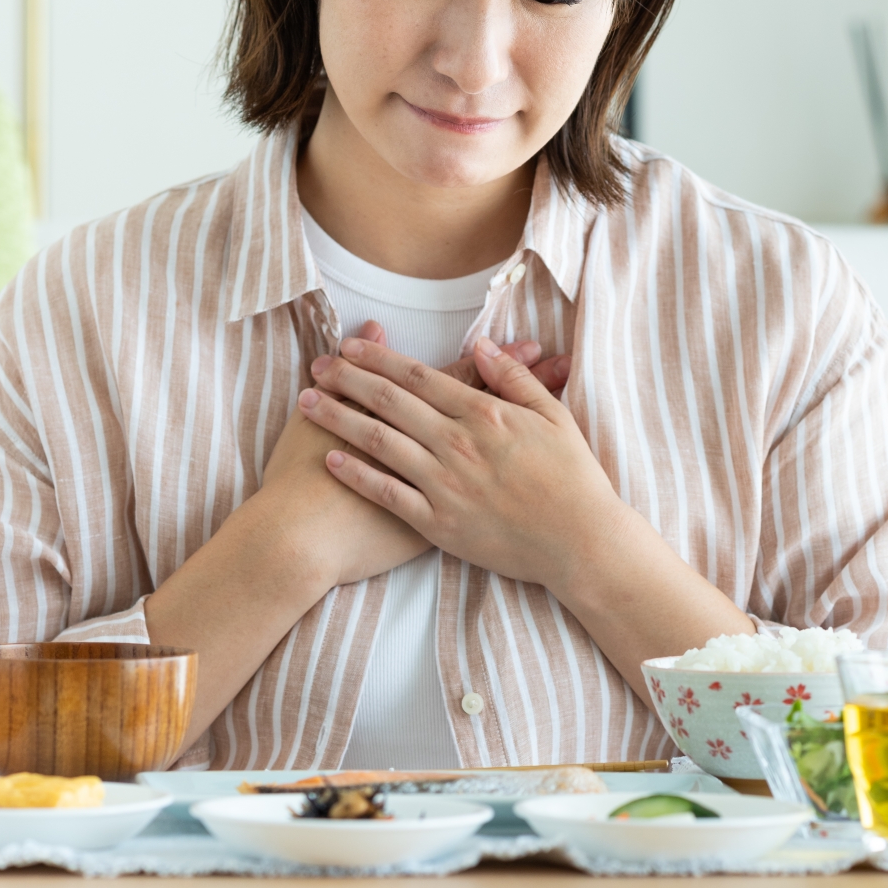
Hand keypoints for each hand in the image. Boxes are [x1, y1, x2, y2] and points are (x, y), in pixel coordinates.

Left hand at [297, 335, 621, 591]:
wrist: (580, 543)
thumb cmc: (573, 480)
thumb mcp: (553, 417)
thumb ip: (515, 380)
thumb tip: (483, 346)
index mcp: (484, 414)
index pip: (418, 377)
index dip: (379, 358)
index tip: (350, 344)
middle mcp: (457, 444)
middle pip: (389, 402)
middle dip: (347, 379)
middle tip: (315, 364)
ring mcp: (445, 485)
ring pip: (379, 442)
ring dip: (338, 418)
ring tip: (307, 401)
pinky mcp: (439, 523)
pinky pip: (387, 494)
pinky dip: (356, 475)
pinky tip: (330, 458)